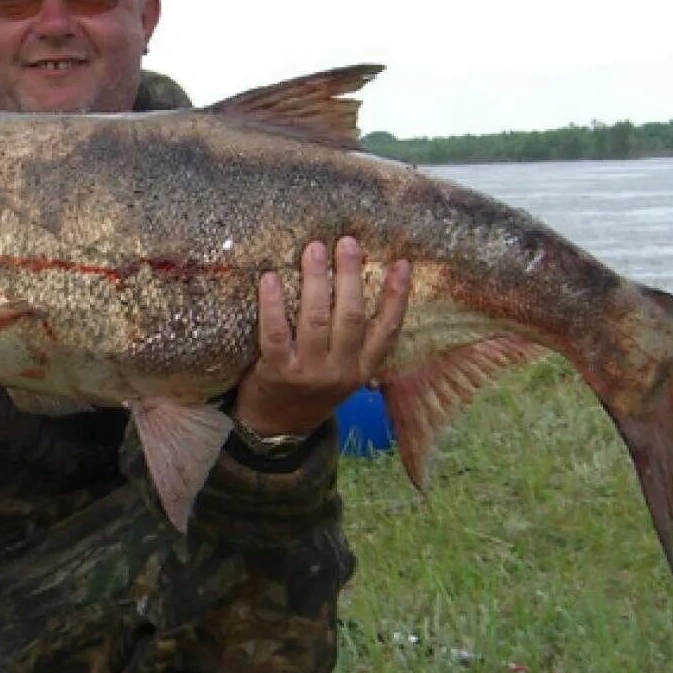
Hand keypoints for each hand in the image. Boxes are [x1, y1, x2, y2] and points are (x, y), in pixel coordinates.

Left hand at [234, 237, 412, 440]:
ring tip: (314, 250)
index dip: (397, 296)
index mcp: (363, 369)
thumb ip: (356, 344)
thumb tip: (366, 285)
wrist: (276, 429)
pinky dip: (273, 304)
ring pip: (316, 320)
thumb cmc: (311, 389)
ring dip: (315, 281)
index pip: (388, 330)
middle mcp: (340, 372)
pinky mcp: (277, 373)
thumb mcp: (344, 375)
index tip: (402, 263)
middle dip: (350, 276)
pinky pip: (276, 333)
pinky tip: (271, 278)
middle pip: (350, 317)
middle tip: (346, 242)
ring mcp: (309, 373)